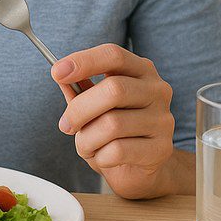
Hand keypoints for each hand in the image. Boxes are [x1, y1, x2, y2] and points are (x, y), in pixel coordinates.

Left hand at [51, 43, 175, 198]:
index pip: (113, 55)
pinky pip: (119, 150)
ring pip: (113, 124)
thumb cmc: (113, 127)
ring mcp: (163, 119)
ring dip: (87, 138)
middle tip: (65, 124)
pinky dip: (100, 156)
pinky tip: (102, 156)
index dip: (84, 61)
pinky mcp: (161, 149)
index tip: (56, 72)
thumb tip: (60, 74)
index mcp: (140, 69)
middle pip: (114, 89)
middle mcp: (157, 90)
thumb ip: (78, 87)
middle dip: (80, 109)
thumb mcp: (93, 103)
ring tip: (85, 145)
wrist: (139, 166)